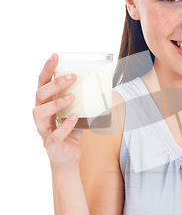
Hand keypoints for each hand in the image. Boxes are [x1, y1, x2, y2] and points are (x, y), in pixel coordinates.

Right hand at [33, 53, 82, 169]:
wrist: (68, 159)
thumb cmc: (72, 132)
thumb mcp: (78, 113)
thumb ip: (85, 101)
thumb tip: (108, 85)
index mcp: (45, 104)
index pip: (42, 82)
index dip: (48, 69)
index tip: (56, 56)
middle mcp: (41, 115)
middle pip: (40, 95)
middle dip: (55, 84)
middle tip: (72, 76)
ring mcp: (43, 130)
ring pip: (40, 113)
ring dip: (56, 103)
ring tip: (72, 97)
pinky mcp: (50, 144)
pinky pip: (55, 134)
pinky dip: (65, 125)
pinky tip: (75, 117)